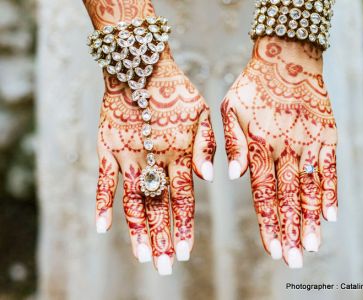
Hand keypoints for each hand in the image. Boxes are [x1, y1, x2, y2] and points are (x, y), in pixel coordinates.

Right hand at [84, 0, 215, 274]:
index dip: (183, 227)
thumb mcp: (202, 112)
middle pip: (159, 208)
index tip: (185, 253)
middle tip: (164, 268)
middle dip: (163, 239)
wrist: (141, 66)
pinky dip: (102, 204)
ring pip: (133, 201)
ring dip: (137, 231)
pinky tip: (101, 229)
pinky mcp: (107, 148)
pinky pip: (102, 181)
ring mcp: (129, 155)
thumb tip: (209, 179)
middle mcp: (155, 159)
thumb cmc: (176, 90)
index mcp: (180, 153)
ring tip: (143, 257)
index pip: (183, 199)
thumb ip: (206, 145)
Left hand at [221, 37, 336, 267]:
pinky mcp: (327, 136)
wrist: (288, 58)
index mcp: (260, 147)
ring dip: (310, 220)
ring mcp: (309, 144)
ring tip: (311, 247)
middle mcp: (286, 150)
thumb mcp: (231, 109)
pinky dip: (331, 193)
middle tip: (294, 260)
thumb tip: (231, 178)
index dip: (269, 224)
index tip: (273, 249)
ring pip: (309, 190)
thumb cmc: (253, 85)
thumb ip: (232, 145)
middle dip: (290, 232)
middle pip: (288, 200)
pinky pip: (330, 170)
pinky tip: (330, 216)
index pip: (264, 195)